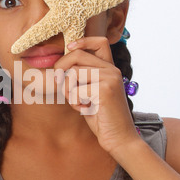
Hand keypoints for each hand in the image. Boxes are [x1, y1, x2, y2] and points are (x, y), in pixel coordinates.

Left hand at [54, 37, 139, 153]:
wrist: (119, 138)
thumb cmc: (102, 117)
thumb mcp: (91, 93)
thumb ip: (83, 78)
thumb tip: (59, 67)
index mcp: (110, 68)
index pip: (100, 41)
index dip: (82, 41)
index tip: (69, 49)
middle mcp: (112, 70)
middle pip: (77, 55)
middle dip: (61, 69)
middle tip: (61, 86)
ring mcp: (110, 78)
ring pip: (73, 73)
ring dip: (68, 91)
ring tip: (77, 103)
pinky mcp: (105, 90)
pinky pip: (75, 91)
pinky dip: (73, 103)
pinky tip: (84, 110)